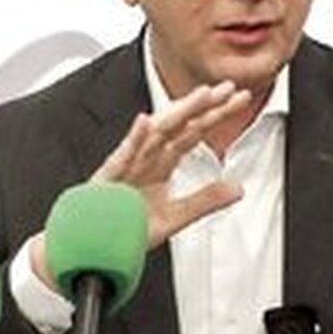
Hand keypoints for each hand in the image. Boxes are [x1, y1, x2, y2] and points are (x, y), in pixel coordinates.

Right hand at [92, 80, 251, 247]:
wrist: (91, 246)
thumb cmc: (124, 227)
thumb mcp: (175, 217)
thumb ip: (205, 200)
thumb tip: (238, 188)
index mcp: (161, 163)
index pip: (194, 132)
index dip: (217, 114)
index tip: (241, 98)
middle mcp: (146, 158)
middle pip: (179, 125)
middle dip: (204, 105)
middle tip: (228, 87)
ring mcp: (127, 165)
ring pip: (155, 134)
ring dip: (177, 114)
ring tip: (200, 96)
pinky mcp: (107, 180)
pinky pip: (121, 157)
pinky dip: (132, 140)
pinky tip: (144, 122)